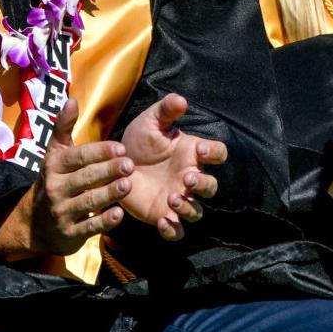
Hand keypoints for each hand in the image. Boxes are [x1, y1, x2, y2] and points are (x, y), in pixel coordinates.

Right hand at [28, 96, 133, 255]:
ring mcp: (61, 212)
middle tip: (130, 165)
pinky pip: (89, 226)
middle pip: (86, 177)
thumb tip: (72, 99)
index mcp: (54, 166)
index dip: (101, 151)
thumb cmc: (54, 180)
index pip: (79, 156)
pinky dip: (104, 221)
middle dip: (109, 170)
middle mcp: (55, 188)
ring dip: (109, 193)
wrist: (34, 224)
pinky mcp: (69, 234)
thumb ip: (64, 127)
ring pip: (89, 201)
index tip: (122, 147)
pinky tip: (119, 213)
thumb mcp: (55, 153)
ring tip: (128, 185)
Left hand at [117, 94, 226, 241]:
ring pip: (197, 211)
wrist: (114, 165)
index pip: (217, 153)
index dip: (215, 153)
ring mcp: (177, 199)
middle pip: (211, 187)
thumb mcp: (150, 121)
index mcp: (191, 154)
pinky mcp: (161, 215)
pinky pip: (176, 231)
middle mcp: (189, 178)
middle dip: (203, 184)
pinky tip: (163, 221)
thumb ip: (165, 110)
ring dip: (189, 208)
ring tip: (172, 199)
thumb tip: (181, 99)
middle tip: (186, 178)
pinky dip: (173, 230)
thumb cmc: (139, 141)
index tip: (201, 149)